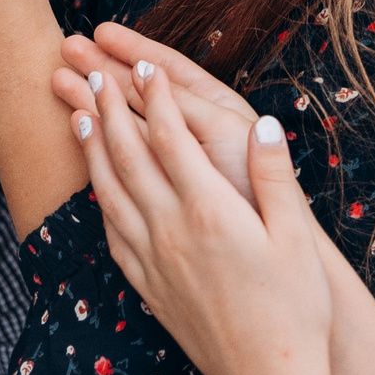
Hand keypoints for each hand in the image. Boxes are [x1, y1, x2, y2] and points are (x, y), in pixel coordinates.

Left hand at [61, 52, 337, 374]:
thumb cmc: (293, 310)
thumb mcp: (296, 239)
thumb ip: (275, 177)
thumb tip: (264, 124)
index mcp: (210, 210)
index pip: (171, 137)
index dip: (156, 95)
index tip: (144, 64)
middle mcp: (172, 229)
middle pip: (129, 154)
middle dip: (110, 106)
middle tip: (93, 69)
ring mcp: (153, 258)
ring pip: (109, 189)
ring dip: (92, 146)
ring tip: (79, 112)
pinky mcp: (146, 284)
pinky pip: (111, 230)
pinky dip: (98, 196)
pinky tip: (95, 185)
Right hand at [63, 24, 260, 201]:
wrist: (282, 254)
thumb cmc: (265, 193)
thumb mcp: (223, 134)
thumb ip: (185, 105)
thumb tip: (147, 73)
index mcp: (214, 109)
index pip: (168, 68)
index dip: (133, 48)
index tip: (101, 33)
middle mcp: (194, 130)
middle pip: (140, 91)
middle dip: (103, 67)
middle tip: (65, 47)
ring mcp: (179, 162)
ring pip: (129, 121)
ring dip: (95, 99)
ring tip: (58, 80)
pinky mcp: (167, 191)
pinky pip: (128, 156)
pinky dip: (102, 140)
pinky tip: (79, 126)